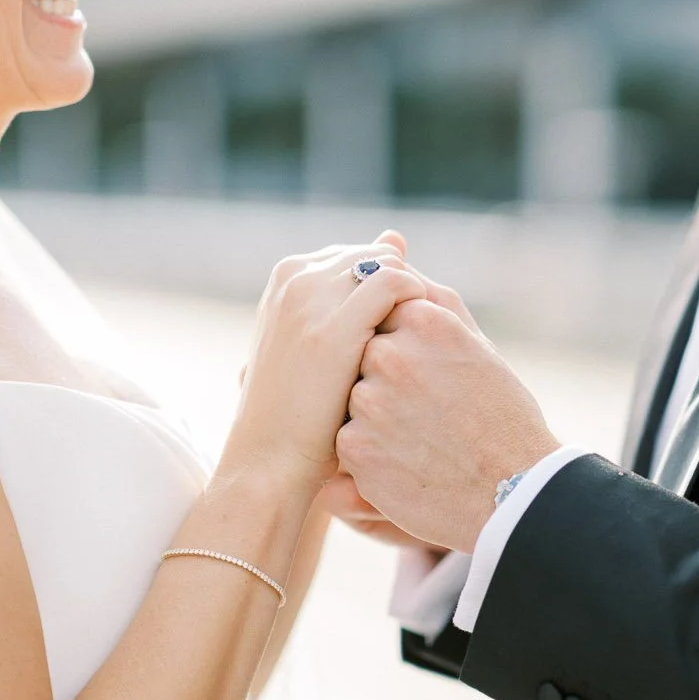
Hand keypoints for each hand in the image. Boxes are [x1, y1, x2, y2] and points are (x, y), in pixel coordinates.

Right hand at [220, 236, 427, 493]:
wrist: (271, 463)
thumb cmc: (303, 412)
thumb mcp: (323, 339)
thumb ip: (354, 290)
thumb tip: (397, 236)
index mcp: (288, 276)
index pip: (360, 256)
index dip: (389, 286)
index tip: (406, 326)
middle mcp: (296, 278)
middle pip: (376, 256)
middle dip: (403, 287)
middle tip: (422, 335)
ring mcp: (311, 298)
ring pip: (389, 265)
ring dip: (413, 295)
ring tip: (426, 341)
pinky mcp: (335, 326)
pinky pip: (396, 285)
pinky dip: (418, 303)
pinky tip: (427, 341)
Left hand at [337, 300, 559, 554]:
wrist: (514, 492)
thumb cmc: (501, 416)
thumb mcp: (476, 345)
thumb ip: (433, 301)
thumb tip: (394, 257)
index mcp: (425, 320)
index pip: (383, 315)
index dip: (402, 348)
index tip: (424, 375)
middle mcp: (393, 354)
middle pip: (361, 356)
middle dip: (384, 382)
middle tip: (424, 412)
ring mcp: (370, 402)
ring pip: (350, 398)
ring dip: (375, 417)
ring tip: (419, 438)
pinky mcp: (355, 447)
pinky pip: (347, 440)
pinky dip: (371, 453)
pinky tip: (408, 462)